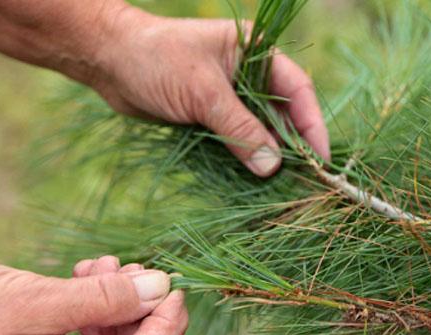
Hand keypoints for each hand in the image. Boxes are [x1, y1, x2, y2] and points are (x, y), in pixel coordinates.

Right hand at [0, 257, 187, 334]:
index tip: (173, 286)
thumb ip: (102, 297)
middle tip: (135, 273)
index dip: (166, 326)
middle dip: (143, 316)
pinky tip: (85, 281)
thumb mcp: (33, 302)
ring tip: (101, 269)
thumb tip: (160, 287)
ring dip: (119, 309)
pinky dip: (97, 316)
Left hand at [89, 9, 329, 176]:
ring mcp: (233, 97)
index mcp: (257, 53)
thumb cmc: (156, 60)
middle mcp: (251, 75)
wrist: (109, 61)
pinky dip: (248, 158)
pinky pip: (240, 140)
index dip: (312, 125)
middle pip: (284, 114)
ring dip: (271, 156)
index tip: (321, 159)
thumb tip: (272, 167)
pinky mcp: (215, 116)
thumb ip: (239, 129)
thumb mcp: (203, 93)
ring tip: (285, 185)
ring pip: (263, 131)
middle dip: (294, 146)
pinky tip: (256, 178)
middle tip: (307, 180)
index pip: (297, 90)